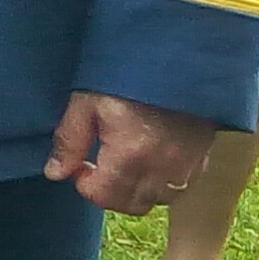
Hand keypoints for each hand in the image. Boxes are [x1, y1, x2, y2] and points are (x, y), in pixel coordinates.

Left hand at [41, 90, 219, 214]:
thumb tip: (55, 172)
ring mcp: (187, 165)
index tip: (80, 165)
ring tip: (125, 164)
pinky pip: (181, 186)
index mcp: (130, 154)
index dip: (84, 184)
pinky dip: (162, 182)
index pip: (103, 196)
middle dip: (109, 192)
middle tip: (99, 167)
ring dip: (137, 190)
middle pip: (131, 204)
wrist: (178, 55)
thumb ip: (70, 140)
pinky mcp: (203, 156)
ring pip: (157, 199)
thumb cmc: (127, 73)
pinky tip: (151, 160)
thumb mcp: (87, 101)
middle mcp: (162, 168)